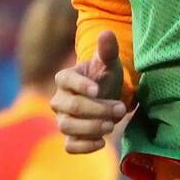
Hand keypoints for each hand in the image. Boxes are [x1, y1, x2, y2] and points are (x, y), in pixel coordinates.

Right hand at [51, 30, 126, 152]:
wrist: (105, 96)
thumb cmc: (104, 76)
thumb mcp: (108, 62)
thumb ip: (107, 49)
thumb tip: (106, 33)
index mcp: (65, 78)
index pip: (67, 81)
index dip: (81, 86)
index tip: (98, 90)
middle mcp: (59, 99)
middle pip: (71, 107)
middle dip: (97, 109)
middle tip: (120, 109)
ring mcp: (62, 119)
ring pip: (68, 127)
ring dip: (91, 128)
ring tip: (111, 125)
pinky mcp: (69, 137)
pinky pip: (70, 146)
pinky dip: (84, 146)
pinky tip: (102, 142)